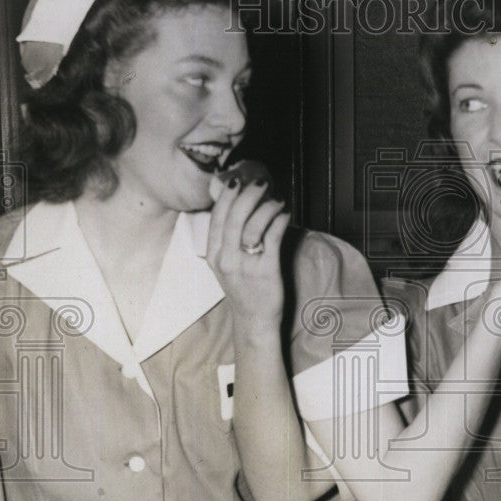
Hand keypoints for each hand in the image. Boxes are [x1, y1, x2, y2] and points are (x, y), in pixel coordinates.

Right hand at [206, 177, 290, 323]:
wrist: (254, 320)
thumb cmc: (243, 289)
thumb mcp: (225, 265)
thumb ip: (226, 240)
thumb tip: (237, 206)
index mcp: (215, 255)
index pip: (217, 217)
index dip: (228, 196)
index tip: (238, 180)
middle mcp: (226, 259)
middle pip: (234, 216)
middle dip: (248, 193)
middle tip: (261, 181)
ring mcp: (245, 265)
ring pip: (254, 224)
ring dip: (268, 205)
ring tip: (278, 198)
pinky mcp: (266, 270)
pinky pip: (273, 237)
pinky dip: (280, 220)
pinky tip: (286, 213)